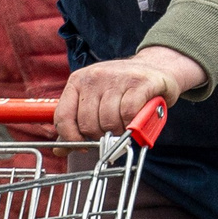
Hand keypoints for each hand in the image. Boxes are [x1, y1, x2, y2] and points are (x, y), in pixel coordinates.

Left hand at [54, 46, 205, 140]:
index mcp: (77, 81)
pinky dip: (132, 123)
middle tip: (112, 131)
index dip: (72, 139)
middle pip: (88, 124)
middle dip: (100, 136)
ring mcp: (116, 78)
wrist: (157, 67)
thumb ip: (76, 124)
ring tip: (125, 124)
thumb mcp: (95, 101)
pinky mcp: (139, 83)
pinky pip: (128, 114)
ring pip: (108, 121)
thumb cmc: (123, 90)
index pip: (63, 117)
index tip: (84, 145)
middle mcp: (94, 76)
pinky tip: (135, 119)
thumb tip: (60, 150)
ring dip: (118, 131)